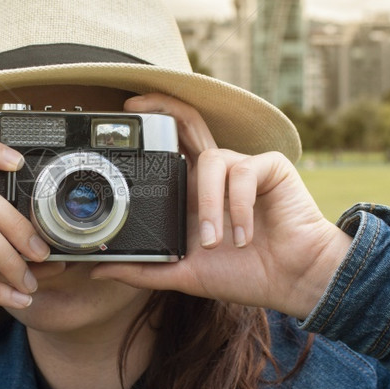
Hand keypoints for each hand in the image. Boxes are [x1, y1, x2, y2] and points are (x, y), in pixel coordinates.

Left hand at [90, 94, 352, 318]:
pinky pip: (244, 173)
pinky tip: (244, 236)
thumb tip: (98, 270)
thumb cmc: (245, 275)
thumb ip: (143, 271)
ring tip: (217, 242)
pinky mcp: (270, 167)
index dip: (149, 130)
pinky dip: (239, 207)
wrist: (291, 282)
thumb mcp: (184, 274)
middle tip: (137, 105)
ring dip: (210, 204)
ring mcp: (244, 167)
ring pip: (212, 161)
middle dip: (163, 107)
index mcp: (194, 193)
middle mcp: (216, 173)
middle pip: (189, 124)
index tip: (123, 118)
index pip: (168, 149)